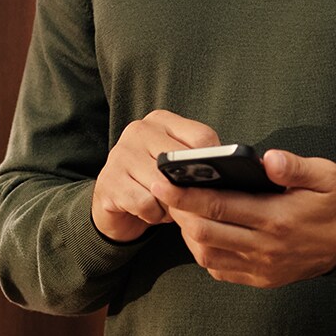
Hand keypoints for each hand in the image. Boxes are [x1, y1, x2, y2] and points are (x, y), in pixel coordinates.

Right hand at [91, 110, 215, 242]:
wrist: (114, 204)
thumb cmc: (154, 183)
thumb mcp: (177, 167)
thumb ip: (198, 163)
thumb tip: (226, 175)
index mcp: (161, 121)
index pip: (201, 137)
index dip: (214, 164)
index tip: (215, 181)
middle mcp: (139, 130)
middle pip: (182, 163)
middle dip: (191, 190)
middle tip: (190, 202)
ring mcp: (120, 154)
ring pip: (164, 186)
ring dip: (172, 205)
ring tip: (167, 207)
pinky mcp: (109, 181)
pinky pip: (146, 203)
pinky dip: (154, 215)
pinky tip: (150, 213)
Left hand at [168, 149, 335, 287]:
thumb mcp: (328, 176)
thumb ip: (296, 167)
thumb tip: (267, 159)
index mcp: (278, 218)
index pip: (220, 206)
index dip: (186, 195)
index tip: (162, 182)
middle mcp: (266, 247)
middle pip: (205, 232)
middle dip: (178, 212)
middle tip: (162, 191)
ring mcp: (262, 266)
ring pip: (207, 254)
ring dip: (189, 233)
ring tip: (181, 210)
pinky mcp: (262, 278)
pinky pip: (221, 269)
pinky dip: (204, 251)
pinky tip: (202, 231)